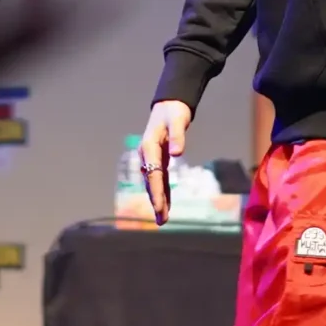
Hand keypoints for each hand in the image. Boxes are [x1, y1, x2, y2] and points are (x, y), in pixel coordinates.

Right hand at [139, 100, 190, 223]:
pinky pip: (160, 179)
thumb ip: (178, 136)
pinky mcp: (158, 159)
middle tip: (161, 221)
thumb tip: (178, 154)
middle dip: (156, 201)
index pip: (153, 174)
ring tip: (162, 219)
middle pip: (151, 182)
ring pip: (154, 183)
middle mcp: (147, 155)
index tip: (159, 207)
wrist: (169, 105)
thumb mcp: (177, 120)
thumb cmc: (173, 112)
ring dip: (158, 200)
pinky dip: (162, 192)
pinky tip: (165, 204)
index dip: (157, 192)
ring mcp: (151, 158)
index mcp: (149, 147)